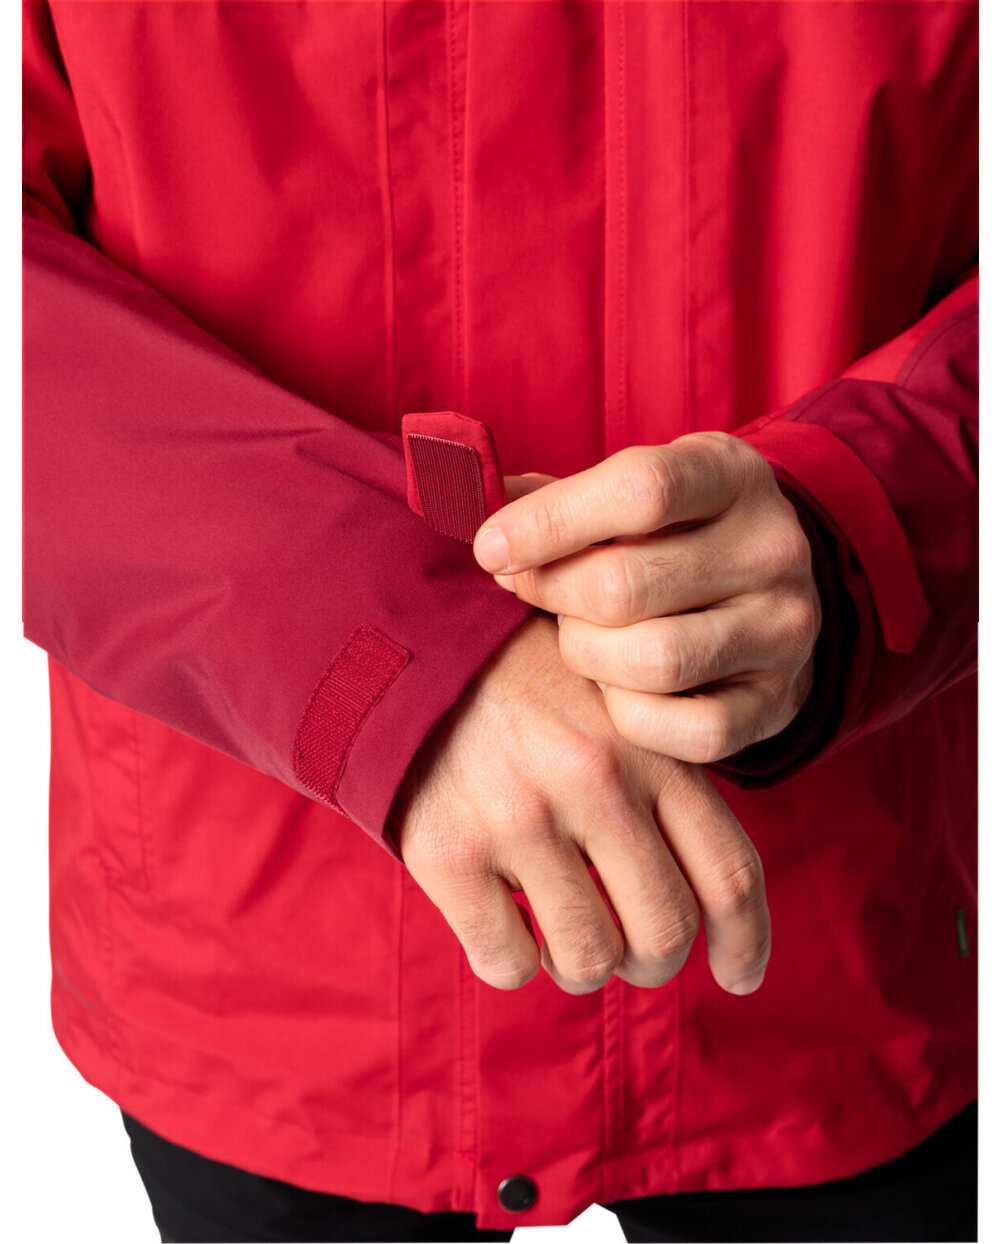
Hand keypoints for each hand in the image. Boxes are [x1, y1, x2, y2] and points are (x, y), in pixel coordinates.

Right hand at [388, 615, 769, 995]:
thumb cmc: (525, 687)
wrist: (412, 650)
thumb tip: (713, 901)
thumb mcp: (616, 706)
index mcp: (649, 748)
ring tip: (557, 935)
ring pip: (589, 959)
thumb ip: (666, 781)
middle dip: (652, 964)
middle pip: (665, 932)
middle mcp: (595, 784)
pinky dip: (511, 962)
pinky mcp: (450, 852)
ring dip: (580, 966)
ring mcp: (522, 819)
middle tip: (628, 953)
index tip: (741, 978)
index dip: (747, 942)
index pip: (730, 873)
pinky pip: (506, 963)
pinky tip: (500, 924)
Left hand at [474, 434, 820, 763]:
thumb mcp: (628, 490)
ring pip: (651, 660)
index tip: (488, 547)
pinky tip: (614, 686)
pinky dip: (628, 714)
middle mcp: (771, 550)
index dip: (547, 521)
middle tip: (528, 590)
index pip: (639, 490)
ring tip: (578, 636)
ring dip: (585, 654)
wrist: (770, 592)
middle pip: (626, 585)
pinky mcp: (777, 703)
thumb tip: (460, 498)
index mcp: (731, 476)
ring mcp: (783, 631)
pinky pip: (684, 729)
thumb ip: (550, 495)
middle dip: (551, 593)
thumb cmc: (671, 533)